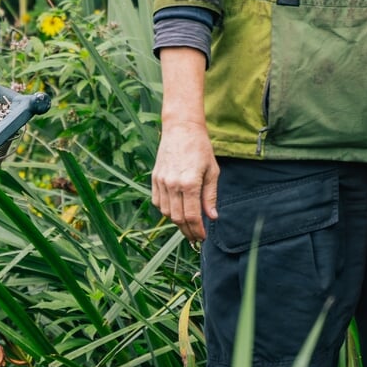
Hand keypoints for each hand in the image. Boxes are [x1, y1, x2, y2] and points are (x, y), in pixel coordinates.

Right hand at [151, 123, 219, 240]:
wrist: (181, 129)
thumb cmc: (200, 148)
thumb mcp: (212, 171)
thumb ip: (210, 196)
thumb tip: (212, 217)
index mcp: (189, 183)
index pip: (191, 216)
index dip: (197, 230)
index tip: (203, 237)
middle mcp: (172, 184)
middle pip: (178, 218)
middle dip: (187, 231)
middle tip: (195, 238)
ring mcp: (161, 182)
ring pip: (166, 212)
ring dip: (177, 223)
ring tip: (187, 227)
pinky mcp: (155, 179)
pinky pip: (158, 202)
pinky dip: (166, 211)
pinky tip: (176, 212)